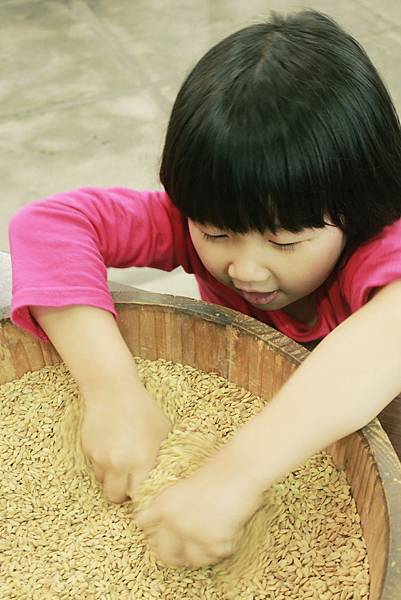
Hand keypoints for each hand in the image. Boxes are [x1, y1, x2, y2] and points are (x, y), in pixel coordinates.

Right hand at [81, 383, 170, 503]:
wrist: (113, 390)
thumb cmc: (143, 409)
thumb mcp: (162, 430)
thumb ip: (162, 455)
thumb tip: (165, 474)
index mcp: (142, 461)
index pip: (139, 494)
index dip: (140, 494)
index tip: (141, 491)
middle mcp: (119, 464)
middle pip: (114, 496)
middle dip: (120, 494)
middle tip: (126, 484)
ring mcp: (100, 457)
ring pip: (102, 480)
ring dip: (109, 476)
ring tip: (118, 460)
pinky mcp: (87, 449)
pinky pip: (93, 464)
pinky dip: (100, 461)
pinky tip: (109, 444)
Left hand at [135, 458, 261, 567]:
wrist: (240, 469)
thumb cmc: (219, 472)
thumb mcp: (187, 486)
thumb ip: (175, 507)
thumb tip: (173, 531)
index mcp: (163, 502)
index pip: (144, 524)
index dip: (153, 533)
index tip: (159, 538)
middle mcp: (172, 520)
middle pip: (164, 553)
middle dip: (176, 556)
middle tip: (186, 554)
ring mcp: (191, 534)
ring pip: (193, 560)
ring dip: (204, 553)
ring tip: (216, 539)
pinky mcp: (213, 544)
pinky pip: (217, 556)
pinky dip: (226, 547)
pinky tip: (232, 530)